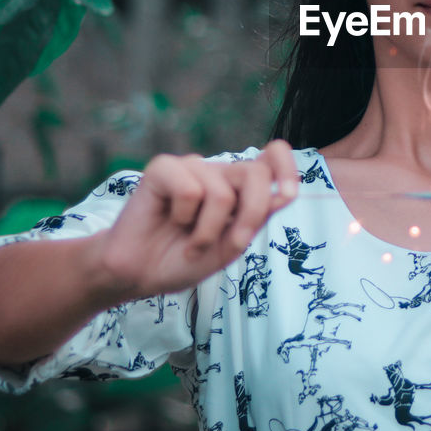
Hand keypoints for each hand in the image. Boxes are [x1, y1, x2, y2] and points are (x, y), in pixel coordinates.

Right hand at [89, 139, 299, 300]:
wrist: (139, 275)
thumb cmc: (183, 259)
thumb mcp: (230, 246)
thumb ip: (256, 219)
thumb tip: (287, 194)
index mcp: (238, 187)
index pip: (272, 156)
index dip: (287, 166)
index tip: (290, 194)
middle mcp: (218, 172)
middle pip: (255, 173)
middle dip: (250, 214)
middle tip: (233, 243)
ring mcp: (191, 167)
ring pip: (221, 191)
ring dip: (208, 231)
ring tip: (191, 242)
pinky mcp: (163, 169)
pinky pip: (189, 188)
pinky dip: (183, 216)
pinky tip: (169, 221)